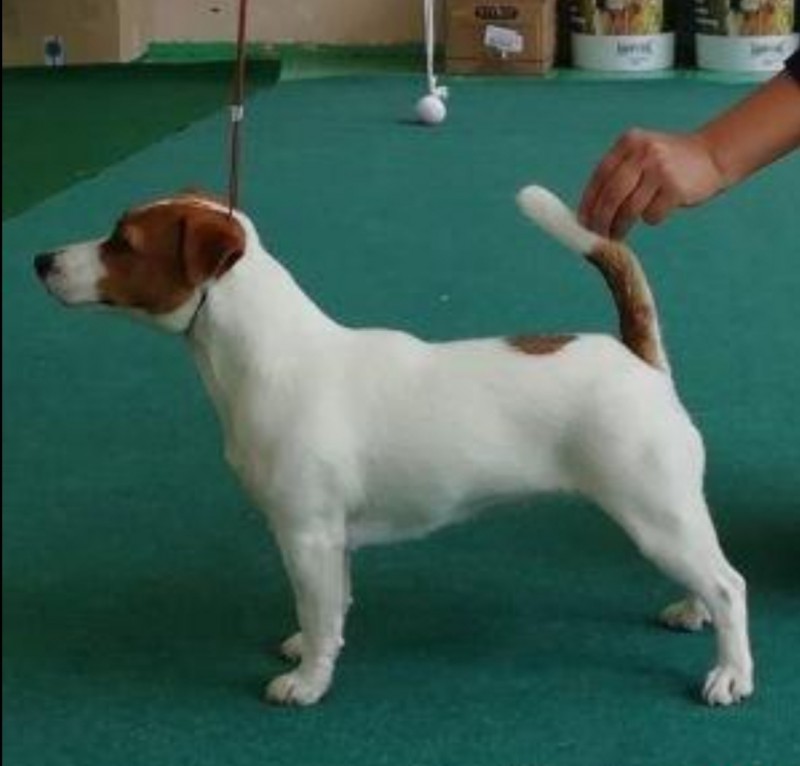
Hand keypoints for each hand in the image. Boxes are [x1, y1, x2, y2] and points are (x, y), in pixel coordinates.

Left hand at [579, 128, 726, 239]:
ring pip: (629, 209)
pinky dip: (650, 219)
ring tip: (617, 235)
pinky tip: (657, 212)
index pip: (599, 176)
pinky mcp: (675, 187)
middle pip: (611, 195)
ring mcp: (660, 168)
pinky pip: (652, 215)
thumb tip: (586, 213)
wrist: (713, 155)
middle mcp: (643, 152)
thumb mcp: (641, 156)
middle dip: (600, 220)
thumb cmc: (668, 165)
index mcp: (629, 142)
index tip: (581, 223)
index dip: (588, 203)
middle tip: (597, 236)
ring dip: (620, 227)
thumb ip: (617, 174)